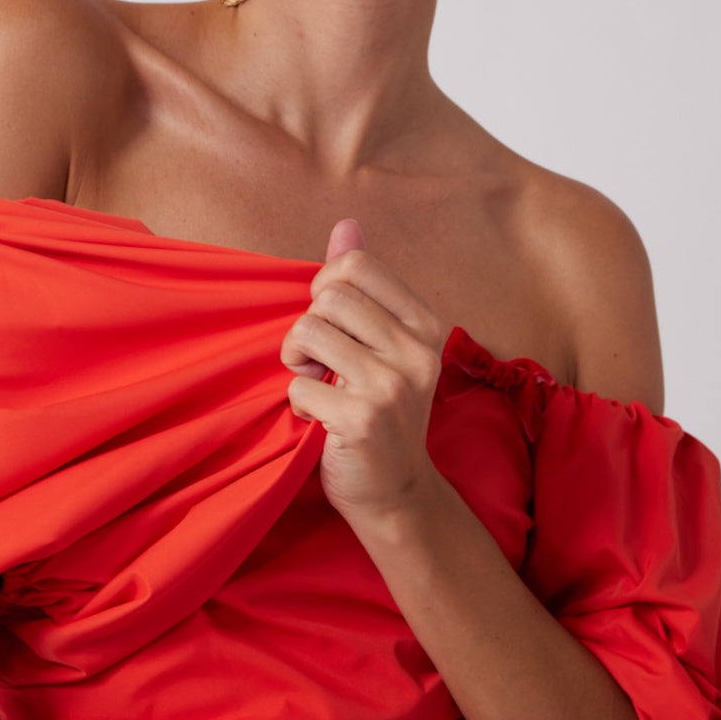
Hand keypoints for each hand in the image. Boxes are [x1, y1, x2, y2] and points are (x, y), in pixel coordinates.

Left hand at [281, 219, 446, 525]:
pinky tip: (319, 419)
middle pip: (328, 295)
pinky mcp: (363, 420)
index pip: (355, 267)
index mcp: (424, 324)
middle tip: (318, 362)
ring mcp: (392, 386)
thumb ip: (364, 285)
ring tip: (315, 384)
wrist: (397, 494)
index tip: (330, 323)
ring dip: (296, 361)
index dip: (325, 290)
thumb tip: (346, 225)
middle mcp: (417, 351)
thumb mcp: (382, 343)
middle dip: (308, 327)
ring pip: (308, 331)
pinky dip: (296, 403)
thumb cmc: (381, 411)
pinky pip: (298, 385)